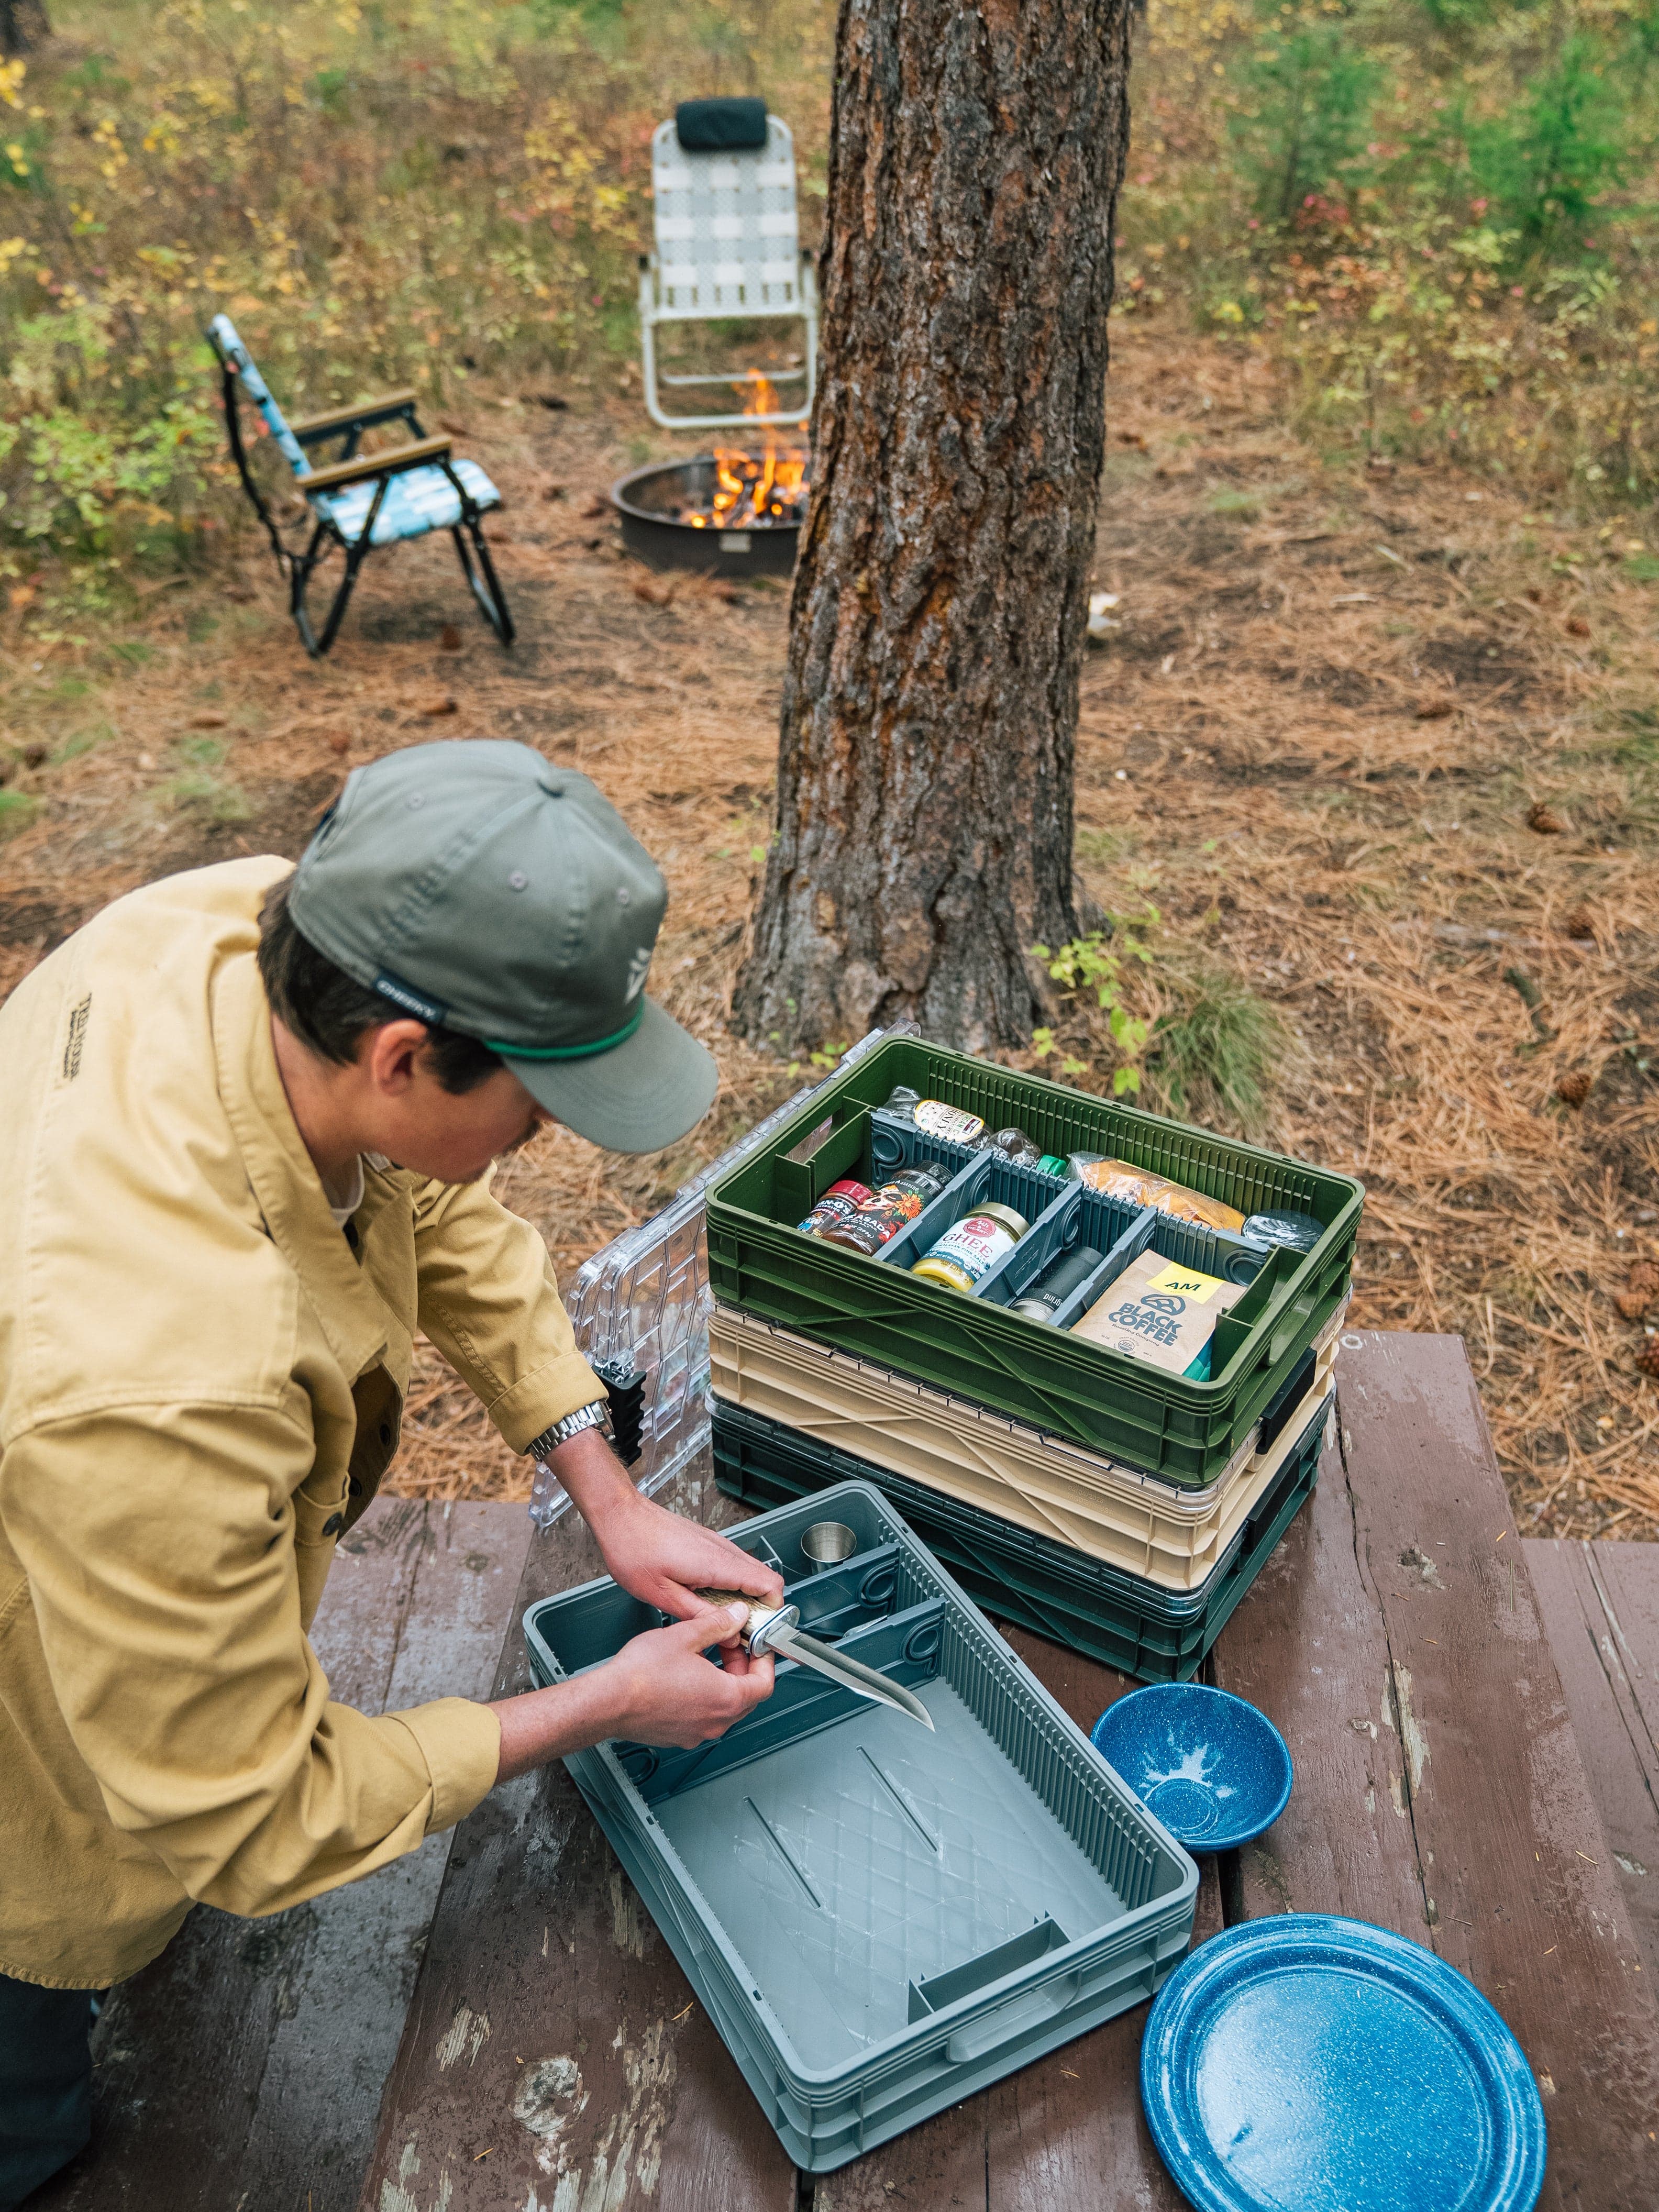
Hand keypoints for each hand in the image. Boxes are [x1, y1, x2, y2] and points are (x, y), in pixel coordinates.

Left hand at [594, 1488, 786, 1621]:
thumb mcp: (661, 1595)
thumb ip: (699, 1614)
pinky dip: (732, 1585)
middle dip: (761, 1607)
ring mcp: (716, 1543)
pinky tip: (709, 1598)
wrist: (620, 1515)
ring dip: (746, 1597)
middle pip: (766, 1578)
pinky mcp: (707, 1542)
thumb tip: (727, 1630)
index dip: (771, 1611)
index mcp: (715, 1564)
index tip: (756, 1630)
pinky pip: (733, 1565)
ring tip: (722, 1618)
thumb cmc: (632, 1549)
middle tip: (739, 1630)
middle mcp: (722, 1550)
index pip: (769, 1583)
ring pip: (750, 1571)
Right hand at [601, 1605, 776, 1745]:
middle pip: (747, 1697)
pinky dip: (704, 1697)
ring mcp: (697, 1733)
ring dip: (723, 1682)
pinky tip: (687, 1676)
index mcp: (726, 1698)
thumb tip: (736, 1616)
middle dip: (742, 1668)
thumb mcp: (685, 1635)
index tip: (757, 1645)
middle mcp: (716, 1722)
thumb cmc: (640, 1675)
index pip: (764, 1683)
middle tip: (729, 1644)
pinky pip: (704, 1717)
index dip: (764, 1660)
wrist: (607, 1702)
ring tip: (705, 1656)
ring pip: (725, 1708)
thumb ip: (717, 1624)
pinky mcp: (679, 1736)